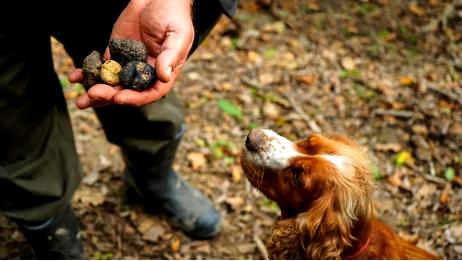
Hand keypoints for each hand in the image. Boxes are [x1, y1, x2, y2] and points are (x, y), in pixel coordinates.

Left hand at [69, 0, 193, 108]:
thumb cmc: (173, 16)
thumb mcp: (178, 35)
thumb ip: (171, 56)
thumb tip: (164, 77)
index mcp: (162, 72)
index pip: (150, 93)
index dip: (135, 98)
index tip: (119, 98)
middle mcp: (144, 72)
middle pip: (126, 91)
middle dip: (109, 95)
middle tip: (93, 95)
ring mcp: (128, 63)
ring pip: (112, 83)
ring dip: (96, 92)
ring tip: (81, 101)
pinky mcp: (115, 52)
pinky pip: (101, 66)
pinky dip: (88, 73)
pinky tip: (76, 77)